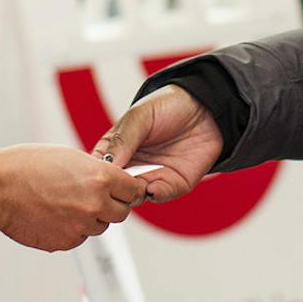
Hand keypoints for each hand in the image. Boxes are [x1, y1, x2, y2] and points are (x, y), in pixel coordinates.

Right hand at [0, 145, 145, 251]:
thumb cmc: (26, 167)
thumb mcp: (70, 157)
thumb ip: (95, 172)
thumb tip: (109, 182)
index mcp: (100, 178)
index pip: (133, 189)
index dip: (128, 189)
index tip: (124, 190)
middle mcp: (95, 204)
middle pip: (121, 212)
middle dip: (111, 206)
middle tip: (94, 198)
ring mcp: (81, 226)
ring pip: (99, 227)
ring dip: (90, 218)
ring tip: (65, 203)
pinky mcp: (66, 242)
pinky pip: (79, 237)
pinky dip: (72, 229)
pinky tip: (54, 215)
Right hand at [91, 86, 223, 200]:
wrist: (207, 106)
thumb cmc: (169, 105)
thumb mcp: (140, 116)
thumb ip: (122, 140)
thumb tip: (106, 164)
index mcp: (118, 148)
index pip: (100, 166)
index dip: (96, 173)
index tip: (95, 176)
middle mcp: (133, 166)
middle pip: (115, 187)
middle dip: (114, 190)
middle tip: (116, 187)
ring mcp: (153, 176)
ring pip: (135, 196)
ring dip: (134, 194)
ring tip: (136, 185)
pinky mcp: (174, 184)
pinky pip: (161, 195)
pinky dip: (156, 195)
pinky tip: (153, 187)